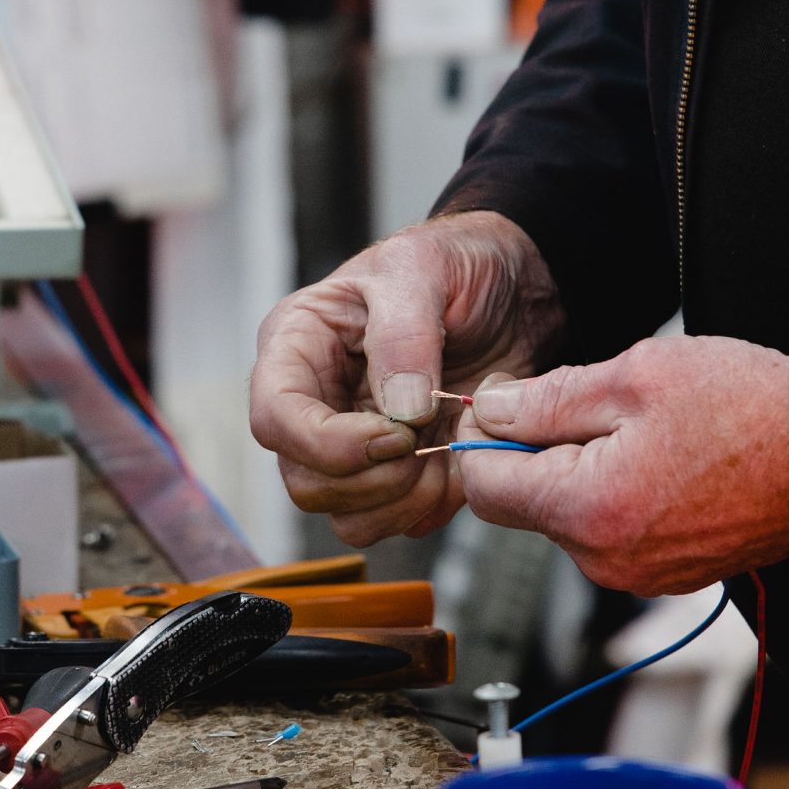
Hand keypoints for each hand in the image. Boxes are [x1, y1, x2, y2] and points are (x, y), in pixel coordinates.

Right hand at [249, 211, 564, 545]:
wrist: (513, 291)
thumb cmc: (454, 265)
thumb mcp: (425, 269)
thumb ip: (405, 335)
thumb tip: (399, 411)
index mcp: (298, 346)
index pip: (275, 418)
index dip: (327, 443)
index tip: (395, 435)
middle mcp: (314, 404)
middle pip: (305, 482)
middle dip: (373, 479)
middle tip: (428, 444)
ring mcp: (352, 446)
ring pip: (346, 515)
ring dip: (403, 501)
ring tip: (447, 450)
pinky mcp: (395, 475)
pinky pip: (396, 522)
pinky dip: (431, 506)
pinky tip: (459, 460)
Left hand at [454, 335, 788, 594]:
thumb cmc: (747, 409)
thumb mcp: (636, 376)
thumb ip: (549, 399)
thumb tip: (490, 412)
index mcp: (589, 509)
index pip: (484, 488)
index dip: (481, 439)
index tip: (503, 401)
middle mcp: (605, 559)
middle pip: (522, 507)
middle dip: (532, 454)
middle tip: (581, 402)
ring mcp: (636, 574)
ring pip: (565, 519)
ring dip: (576, 472)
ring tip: (635, 428)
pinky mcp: (663, 574)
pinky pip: (607, 534)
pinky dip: (612, 495)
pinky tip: (656, 458)